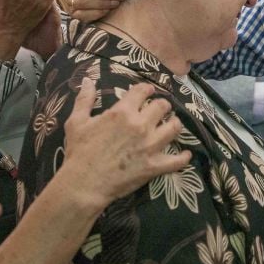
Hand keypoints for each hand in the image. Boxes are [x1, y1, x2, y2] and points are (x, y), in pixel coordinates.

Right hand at [58, 78, 190, 208]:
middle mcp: (140, 125)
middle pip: (162, 107)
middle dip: (163, 105)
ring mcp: (150, 146)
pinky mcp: (154, 165)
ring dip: (175, 124)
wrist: (84, 183)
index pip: (143, 91)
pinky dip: (183, 157)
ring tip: (172, 124)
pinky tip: (186, 154)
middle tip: (161, 109)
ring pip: (174, 128)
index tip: (149, 91)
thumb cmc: (79, 152)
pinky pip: (176, 160)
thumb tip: (88, 79)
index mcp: (122, 112)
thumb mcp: (77, 122)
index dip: (147, 89)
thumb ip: (84, 99)